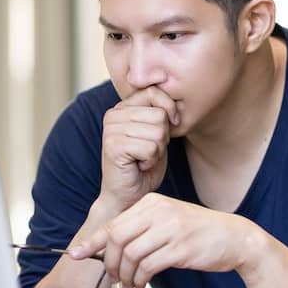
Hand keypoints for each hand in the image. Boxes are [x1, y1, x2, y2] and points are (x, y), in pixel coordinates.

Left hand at [69, 193, 267, 287]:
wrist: (234, 237)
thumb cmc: (196, 232)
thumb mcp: (166, 220)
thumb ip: (140, 228)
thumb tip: (108, 248)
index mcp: (151, 202)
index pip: (114, 223)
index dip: (92, 241)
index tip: (76, 254)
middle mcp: (159, 211)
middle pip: (117, 238)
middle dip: (110, 263)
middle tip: (115, 277)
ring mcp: (170, 228)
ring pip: (131, 254)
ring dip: (126, 275)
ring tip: (131, 285)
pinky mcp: (181, 248)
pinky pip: (148, 266)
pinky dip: (141, 279)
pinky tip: (143, 284)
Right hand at [100, 86, 179, 211]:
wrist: (127, 196)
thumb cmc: (144, 166)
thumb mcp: (155, 133)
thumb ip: (160, 113)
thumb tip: (176, 102)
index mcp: (122, 108)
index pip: (154, 91)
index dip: (170, 108)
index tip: (171, 126)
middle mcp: (113, 115)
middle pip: (159, 114)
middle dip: (162, 137)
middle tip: (147, 151)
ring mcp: (111, 130)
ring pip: (158, 132)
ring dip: (157, 151)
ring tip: (142, 158)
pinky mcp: (114, 146)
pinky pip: (151, 147)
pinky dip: (151, 160)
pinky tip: (138, 165)